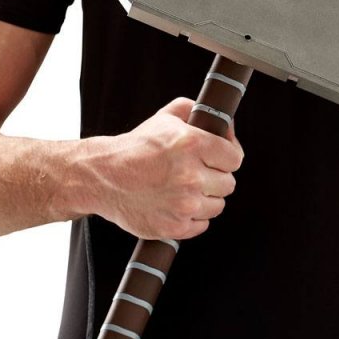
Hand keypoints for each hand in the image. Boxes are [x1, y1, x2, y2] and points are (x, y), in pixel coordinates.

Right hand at [80, 96, 244, 239]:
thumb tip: (224, 124)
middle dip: (215, 177)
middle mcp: (190, 175)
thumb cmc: (136, 147)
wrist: (102, 176)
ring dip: (206, 198)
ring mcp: (183, 204)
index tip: (220, 158)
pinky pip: (202, 224)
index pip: (235, 158)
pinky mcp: (174, 226)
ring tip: (185, 189)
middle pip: (228, 183)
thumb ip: (196, 112)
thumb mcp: (166, 117)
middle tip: (197, 173)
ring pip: (218, 205)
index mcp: (192, 144)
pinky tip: (177, 204)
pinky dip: (193, 217)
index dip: (228, 157)